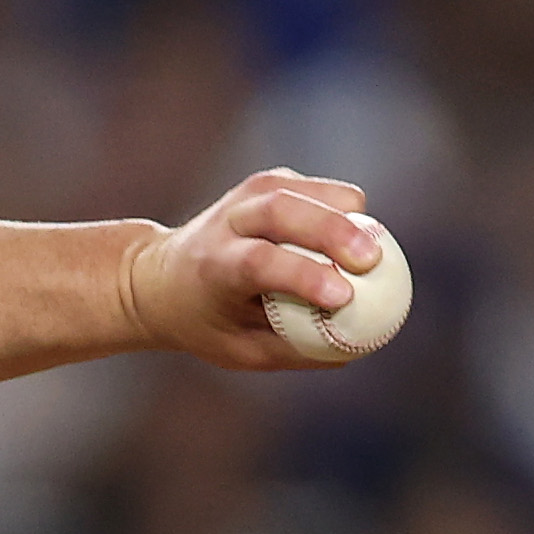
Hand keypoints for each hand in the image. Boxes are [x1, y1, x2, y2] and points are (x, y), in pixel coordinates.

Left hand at [124, 170, 390, 370]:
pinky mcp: (270, 182)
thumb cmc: (207, 322)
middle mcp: (227, 222)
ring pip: (304, 190)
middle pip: (282, 210)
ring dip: (345, 214)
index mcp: (213, 266)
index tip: (343, 295)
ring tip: (373, 248)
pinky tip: (354, 233)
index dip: (303, 275)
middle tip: (372, 260)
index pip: (259, 261)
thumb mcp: (238, 351)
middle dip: (332, 232)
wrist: (160, 278)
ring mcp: (247, 195)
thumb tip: (354, 351)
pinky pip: (318, 189)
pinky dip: (344, 207)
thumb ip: (292, 350)